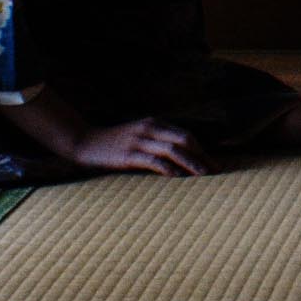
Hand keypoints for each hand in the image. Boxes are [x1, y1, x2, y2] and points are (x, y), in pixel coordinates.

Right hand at [70, 116, 213, 175]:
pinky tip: (178, 177)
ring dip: (191, 163)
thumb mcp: (138, 136)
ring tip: (203, 176)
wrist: (85, 141)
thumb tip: (180, 160)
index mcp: (154, 123)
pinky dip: (168, 168)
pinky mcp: (128, 154)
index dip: (202, 150)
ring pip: (172, 150)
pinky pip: (153, 160)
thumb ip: (156, 142)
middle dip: (202, 156)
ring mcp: (139, 141)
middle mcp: (149, 129)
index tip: (214, 164)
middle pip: (184, 140)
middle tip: (216, 171)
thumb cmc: (114, 143)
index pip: (186, 135)